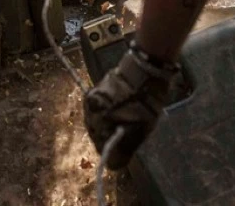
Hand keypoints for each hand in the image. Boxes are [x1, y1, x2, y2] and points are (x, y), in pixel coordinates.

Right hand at [84, 44, 181, 169]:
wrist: (144, 69)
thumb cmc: (144, 102)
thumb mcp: (139, 130)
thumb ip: (124, 149)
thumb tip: (113, 165)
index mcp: (98, 121)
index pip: (102, 149)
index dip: (114, 152)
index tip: (124, 152)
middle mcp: (90, 111)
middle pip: (98, 136)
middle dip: (110, 139)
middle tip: (126, 136)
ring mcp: (91, 100)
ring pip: (97, 124)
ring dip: (108, 126)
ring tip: (125, 122)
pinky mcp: (94, 91)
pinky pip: (98, 111)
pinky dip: (107, 115)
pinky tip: (120, 112)